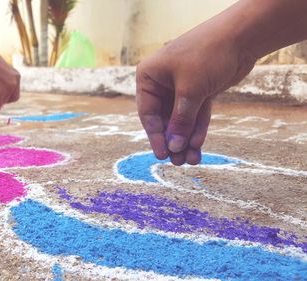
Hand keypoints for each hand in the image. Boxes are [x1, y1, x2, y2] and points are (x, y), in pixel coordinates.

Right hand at [136, 27, 255, 164]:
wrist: (240, 37)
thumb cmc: (206, 55)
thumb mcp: (190, 90)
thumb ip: (181, 120)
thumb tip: (174, 147)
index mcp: (149, 77)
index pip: (148, 113)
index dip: (155, 136)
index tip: (162, 155)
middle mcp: (162, 83)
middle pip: (164, 119)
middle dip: (172, 140)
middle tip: (177, 162)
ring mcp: (181, 87)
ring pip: (181, 120)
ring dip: (185, 139)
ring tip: (191, 160)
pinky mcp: (200, 91)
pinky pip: (195, 115)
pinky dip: (197, 130)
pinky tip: (198, 146)